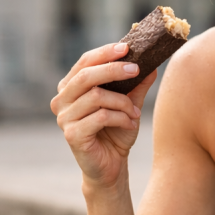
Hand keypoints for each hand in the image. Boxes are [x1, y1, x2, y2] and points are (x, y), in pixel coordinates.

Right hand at [50, 43, 156, 187]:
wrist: (111, 166)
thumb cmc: (116, 133)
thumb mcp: (129, 104)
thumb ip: (137, 85)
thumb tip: (152, 64)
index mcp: (70, 87)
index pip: (84, 62)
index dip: (104, 53)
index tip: (126, 47)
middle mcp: (62, 100)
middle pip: (86, 76)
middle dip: (113, 70)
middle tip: (136, 70)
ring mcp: (64, 118)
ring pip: (96, 97)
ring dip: (122, 102)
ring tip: (134, 112)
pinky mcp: (72, 135)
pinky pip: (101, 117)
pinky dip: (121, 118)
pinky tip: (130, 124)